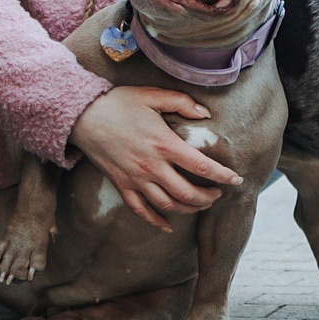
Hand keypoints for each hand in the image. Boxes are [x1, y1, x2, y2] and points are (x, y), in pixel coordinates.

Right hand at [68, 86, 243, 229]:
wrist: (82, 116)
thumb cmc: (118, 103)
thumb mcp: (152, 95)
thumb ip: (182, 103)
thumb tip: (205, 112)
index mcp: (164, 144)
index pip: (201, 167)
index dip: (223, 176)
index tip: (236, 180)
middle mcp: (152, 166)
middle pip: (188, 193)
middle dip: (208, 197)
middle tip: (218, 194)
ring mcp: (136, 179)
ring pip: (168, 205)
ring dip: (188, 209)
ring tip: (200, 204)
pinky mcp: (122, 185)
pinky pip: (141, 210)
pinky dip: (156, 220)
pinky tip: (167, 224)